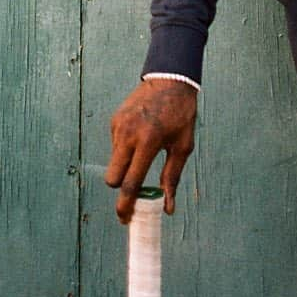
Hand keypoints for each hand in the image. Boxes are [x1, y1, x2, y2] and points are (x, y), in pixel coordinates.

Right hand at [105, 78, 197, 223]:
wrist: (170, 79)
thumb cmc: (181, 113)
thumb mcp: (183, 146)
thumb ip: (172, 177)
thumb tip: (167, 208)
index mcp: (148, 142)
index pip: (131, 183)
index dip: (126, 205)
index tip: (126, 218)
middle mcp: (129, 134)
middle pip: (113, 178)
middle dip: (121, 189)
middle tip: (134, 193)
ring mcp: (118, 126)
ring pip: (113, 162)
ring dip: (125, 167)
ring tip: (145, 153)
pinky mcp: (114, 120)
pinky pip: (115, 146)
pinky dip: (125, 150)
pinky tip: (141, 137)